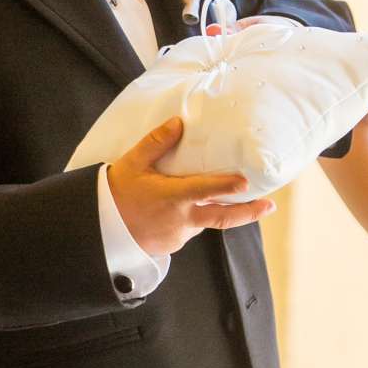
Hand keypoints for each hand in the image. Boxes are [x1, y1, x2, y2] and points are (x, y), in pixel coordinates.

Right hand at [106, 116, 274, 254]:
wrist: (99, 228)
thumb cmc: (115, 192)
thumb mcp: (132, 163)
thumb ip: (156, 142)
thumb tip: (179, 122)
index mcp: (171, 198)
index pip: (204, 192)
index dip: (226, 188)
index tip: (246, 184)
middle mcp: (180, 220)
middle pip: (221, 218)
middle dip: (248, 212)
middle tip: (268, 205)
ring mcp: (178, 235)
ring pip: (204, 221)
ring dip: (211, 211)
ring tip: (218, 196)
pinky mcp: (173, 245)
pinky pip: (189, 229)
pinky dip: (191, 218)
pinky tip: (181, 209)